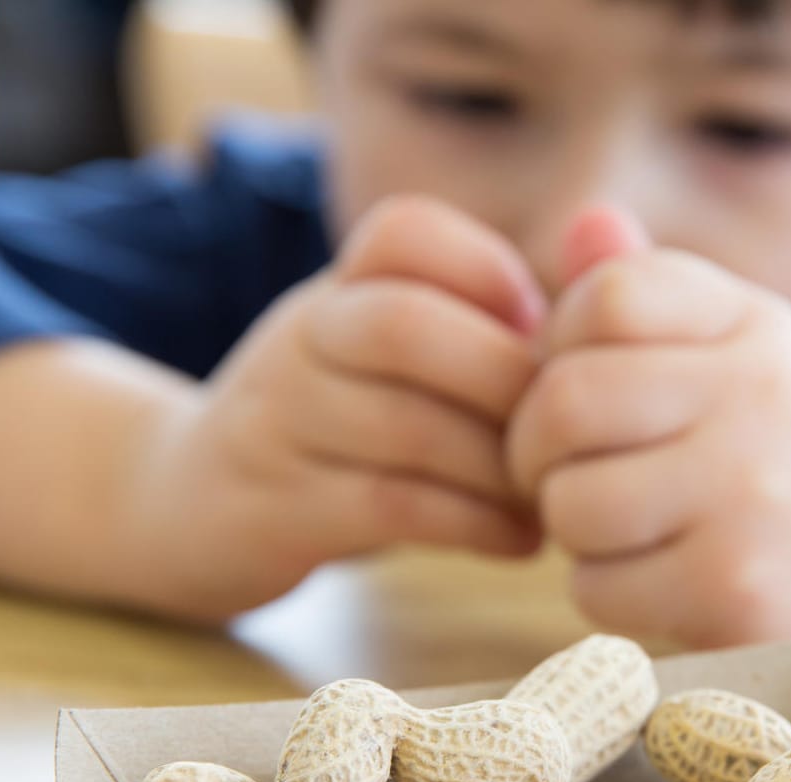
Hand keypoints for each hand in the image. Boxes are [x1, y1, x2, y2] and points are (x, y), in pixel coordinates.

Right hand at [130, 196, 546, 620]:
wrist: (186, 505)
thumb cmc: (333, 429)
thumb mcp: (380, 355)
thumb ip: (473, 326)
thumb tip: (604, 309)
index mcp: (336, 289)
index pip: (403, 232)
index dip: (488, 271)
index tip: (540, 331)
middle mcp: (300, 341)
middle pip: (402, 325)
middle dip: (505, 379)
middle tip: (568, 430)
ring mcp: (278, 424)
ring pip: (404, 427)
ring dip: (501, 467)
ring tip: (554, 496)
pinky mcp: (276, 509)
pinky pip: (389, 505)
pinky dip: (472, 524)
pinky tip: (518, 540)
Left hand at [507, 208, 790, 645]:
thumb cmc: (767, 456)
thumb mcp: (730, 356)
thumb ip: (650, 295)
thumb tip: (585, 223)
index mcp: (755, 325)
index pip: (606, 296)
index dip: (559, 347)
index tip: (584, 388)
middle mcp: (763, 395)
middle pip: (566, 399)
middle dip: (537, 449)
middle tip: (563, 473)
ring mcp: (753, 493)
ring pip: (570, 500)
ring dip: (572, 528)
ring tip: (623, 527)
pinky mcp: (734, 586)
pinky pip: (595, 584)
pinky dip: (605, 593)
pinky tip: (657, 581)